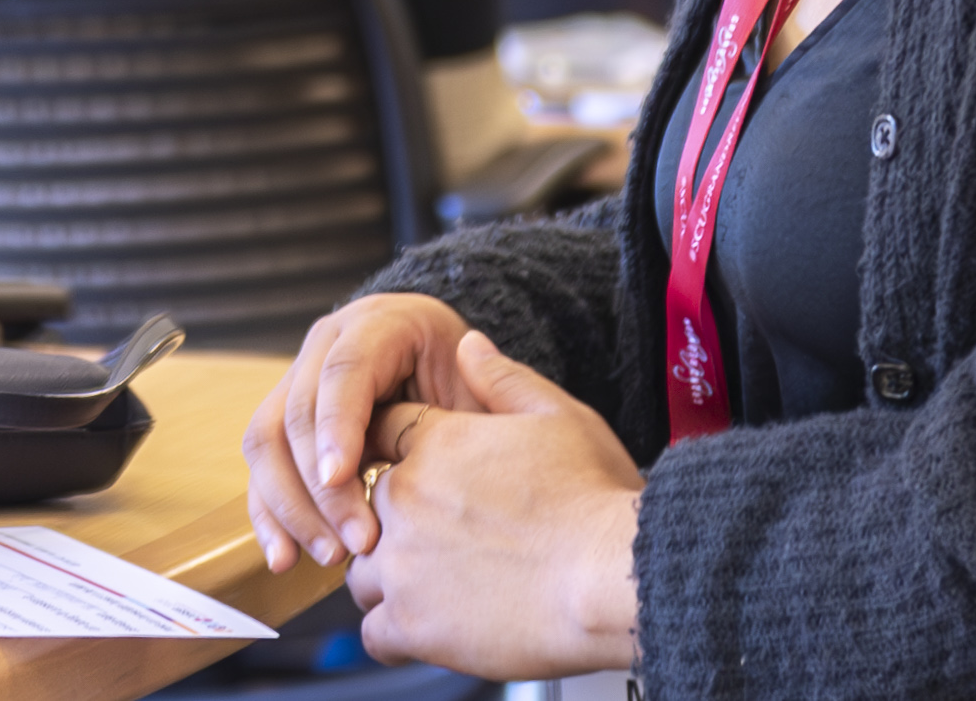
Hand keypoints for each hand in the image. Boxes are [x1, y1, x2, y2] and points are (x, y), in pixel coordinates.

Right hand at [244, 289, 486, 570]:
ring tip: (330, 557)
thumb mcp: (481, 381)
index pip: (344, 370)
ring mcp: (298, 381)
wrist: (445, 375)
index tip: (340, 477)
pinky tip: (286, 557)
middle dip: (319, 485)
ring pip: (267, 440)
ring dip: (291, 506)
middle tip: (356, 542)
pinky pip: (263, 467)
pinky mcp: (284, 422)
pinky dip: (270, 515)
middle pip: (297, 412)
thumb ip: (485, 387)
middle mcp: (325, 346)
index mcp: (378, 324)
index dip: (337, 423)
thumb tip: (469, 368)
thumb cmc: (470, 383)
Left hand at [343, 331, 642, 680]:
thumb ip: (503, 379)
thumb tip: (467, 344)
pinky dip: (394, 632)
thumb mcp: (560, 417)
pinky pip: (373, 631)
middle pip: (364, 502)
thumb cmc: (598, 501)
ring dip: (388, 576)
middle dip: (390, 519)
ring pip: (361, 568)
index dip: (398, 454)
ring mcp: (402, 562)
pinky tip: (429, 628)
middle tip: (436, 539)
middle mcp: (407, 496)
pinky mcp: (411, 622)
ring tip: (434, 585)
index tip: (423, 479)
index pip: (381, 434)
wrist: (614, 576)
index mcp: (435, 443)